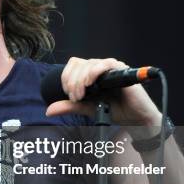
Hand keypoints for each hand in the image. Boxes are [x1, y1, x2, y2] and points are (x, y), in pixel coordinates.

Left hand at [45, 57, 162, 135]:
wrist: (134, 120)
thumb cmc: (114, 111)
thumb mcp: (87, 108)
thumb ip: (69, 106)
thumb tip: (49, 110)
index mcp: (91, 73)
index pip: (73, 65)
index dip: (66, 77)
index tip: (69, 94)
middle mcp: (100, 68)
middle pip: (78, 64)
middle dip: (72, 82)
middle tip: (75, 98)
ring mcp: (111, 68)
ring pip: (89, 64)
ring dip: (80, 80)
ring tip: (82, 95)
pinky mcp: (122, 70)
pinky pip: (105, 63)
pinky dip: (94, 72)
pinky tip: (90, 83)